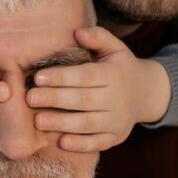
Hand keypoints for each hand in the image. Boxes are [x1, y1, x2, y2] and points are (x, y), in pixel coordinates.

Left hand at [26, 26, 170, 151]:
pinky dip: (81, 145)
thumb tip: (78, 33)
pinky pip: (98, 143)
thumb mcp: (115, 48)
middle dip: (55, 99)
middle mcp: (118, 99)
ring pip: (88, 124)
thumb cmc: (120, 67)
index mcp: (114, 75)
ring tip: (38, 121)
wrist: (147, 94)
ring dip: (62, 123)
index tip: (37, 77)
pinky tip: (61, 142)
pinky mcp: (116, 138)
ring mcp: (118, 120)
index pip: (86, 76)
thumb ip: (98, 37)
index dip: (62, 77)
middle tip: (30, 98)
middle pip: (83, 100)